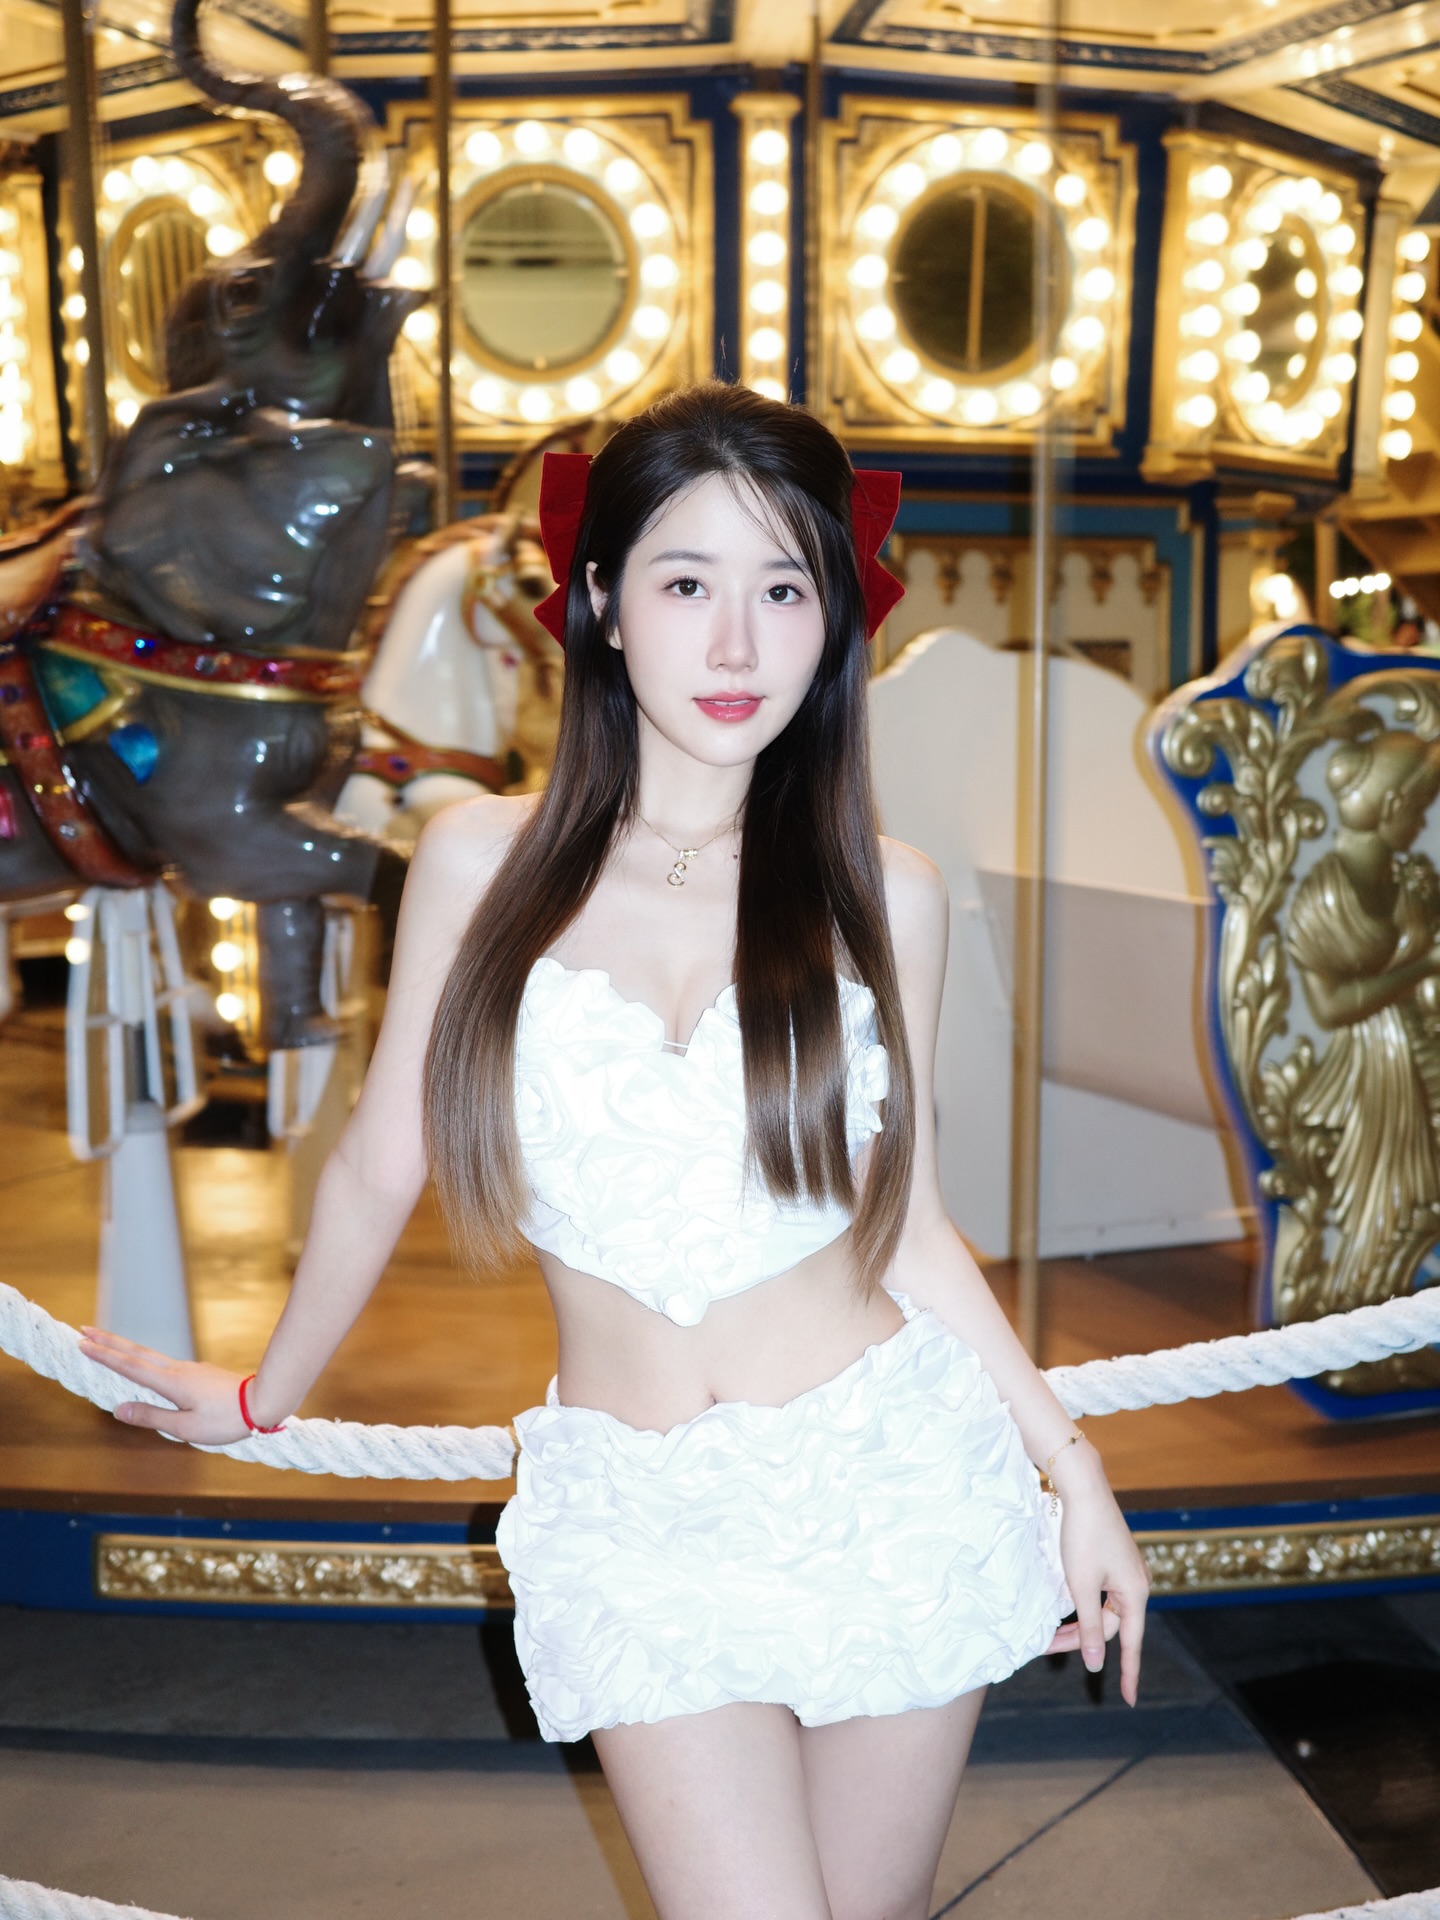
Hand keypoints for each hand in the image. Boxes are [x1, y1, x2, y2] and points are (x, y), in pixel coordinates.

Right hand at [77, 1327, 253, 1444]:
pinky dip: (146, 1362)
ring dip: (126, 1350)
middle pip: (137, 1352)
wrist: (264, 1402)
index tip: (82, 1342)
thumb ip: (151, 1417)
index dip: (104, 1355)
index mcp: (172, 1383)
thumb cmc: (226, 1420)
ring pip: (151, 1357)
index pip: (130, 1366)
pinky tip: (145, 1371)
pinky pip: (165, 1366)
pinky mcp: (199, 1374)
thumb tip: (119, 1409)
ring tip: (107, 1346)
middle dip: (109, 1341)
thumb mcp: (186, 1428)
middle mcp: (178, 1370)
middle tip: (84, 1329)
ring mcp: (190, 1369)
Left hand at [1043, 1439, 1149, 1704]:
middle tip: (1048, 1645)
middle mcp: (1136, 1583)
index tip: (1129, 1699)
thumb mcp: (1081, 1586)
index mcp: (1135, 1593)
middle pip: (1110, 1624)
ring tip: (1050, 1631)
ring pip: (1102, 1608)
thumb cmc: (1083, 1536)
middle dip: (1080, 1638)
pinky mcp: (1113, 1558)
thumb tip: (1096, 1663)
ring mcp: (1125, 1570)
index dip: (1128, 1672)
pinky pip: (1100, 1592)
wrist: (1083, 1487)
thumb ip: (1088, 1627)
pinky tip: (1065, 1604)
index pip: (1131, 1643)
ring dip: (1078, 1621)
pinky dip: (1082, 1603)